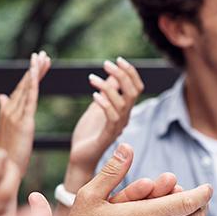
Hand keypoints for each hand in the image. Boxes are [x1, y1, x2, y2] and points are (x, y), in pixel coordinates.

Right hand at [0, 51, 50, 175]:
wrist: (4, 171)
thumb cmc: (6, 154)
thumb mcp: (4, 130)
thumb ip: (4, 110)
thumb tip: (2, 95)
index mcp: (7, 111)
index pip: (20, 88)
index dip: (29, 75)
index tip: (37, 63)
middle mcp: (9, 110)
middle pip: (24, 85)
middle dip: (34, 69)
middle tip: (43, 54)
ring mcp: (15, 116)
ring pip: (27, 89)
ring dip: (36, 72)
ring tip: (44, 59)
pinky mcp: (23, 123)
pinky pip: (29, 100)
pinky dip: (33, 85)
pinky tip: (37, 74)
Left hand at [67, 57, 143, 178]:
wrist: (80, 156)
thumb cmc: (88, 132)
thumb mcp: (97, 106)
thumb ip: (107, 92)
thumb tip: (112, 73)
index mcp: (123, 109)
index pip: (136, 88)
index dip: (130, 73)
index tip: (118, 59)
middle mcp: (124, 117)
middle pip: (133, 92)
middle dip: (122, 75)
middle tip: (106, 63)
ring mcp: (117, 127)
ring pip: (123, 103)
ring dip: (108, 87)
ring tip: (91, 78)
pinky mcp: (107, 136)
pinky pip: (111, 118)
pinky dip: (105, 104)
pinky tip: (94, 96)